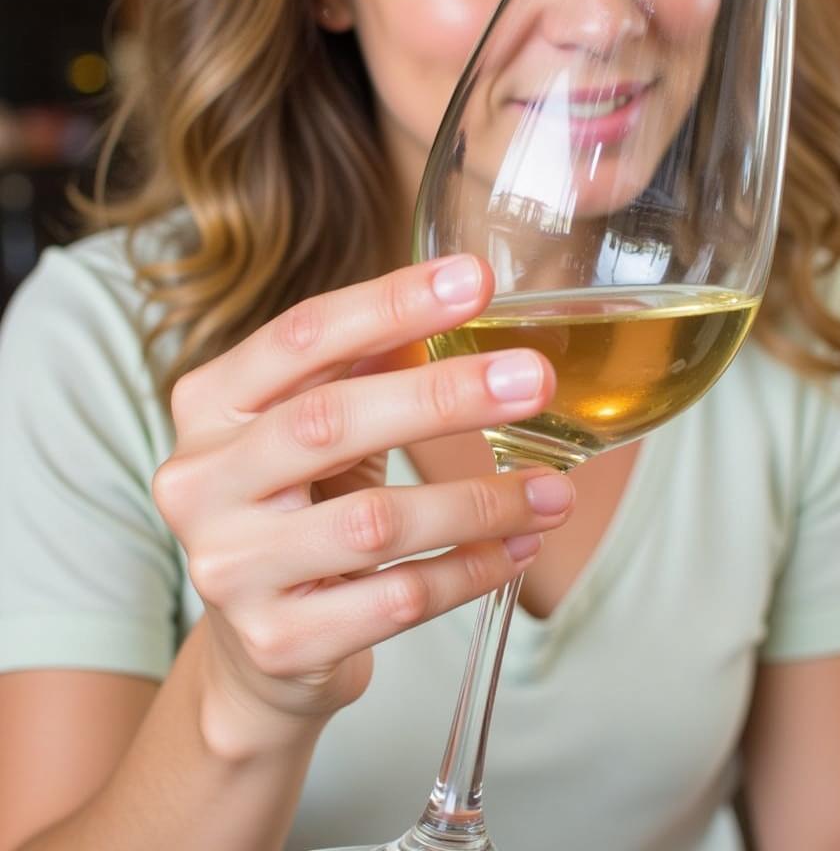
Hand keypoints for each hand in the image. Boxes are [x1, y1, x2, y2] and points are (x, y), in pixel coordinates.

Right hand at [152, 256, 573, 757]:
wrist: (261, 639)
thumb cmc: (302, 505)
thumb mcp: (318, 424)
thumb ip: (370, 364)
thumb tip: (459, 300)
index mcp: (211, 406)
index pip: (301, 336)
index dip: (390, 304)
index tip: (477, 281)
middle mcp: (202, 483)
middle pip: (330, 421)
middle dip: (445, 395)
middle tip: (535, 378)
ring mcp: (232, 568)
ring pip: (376, 524)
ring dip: (482, 502)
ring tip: (555, 491)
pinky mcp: (279, 640)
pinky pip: (398, 601)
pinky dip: (472, 571)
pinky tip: (519, 548)